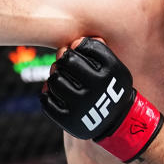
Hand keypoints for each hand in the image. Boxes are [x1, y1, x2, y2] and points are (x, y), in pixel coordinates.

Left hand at [39, 37, 163, 162]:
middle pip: (66, 61)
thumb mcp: (114, 67)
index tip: (77, 51)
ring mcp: (81, 106)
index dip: (77, 46)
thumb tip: (75, 42)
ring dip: (55, 76)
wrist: (116, 121)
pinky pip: (46, 100)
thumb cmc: (111, 87)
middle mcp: (96, 89)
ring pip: (54, 79)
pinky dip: (48, 93)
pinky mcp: (68, 120)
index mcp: (110, 73)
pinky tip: (56, 92)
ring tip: (62, 79)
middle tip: (65, 64)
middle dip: (64, 60)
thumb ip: (99, 49)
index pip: (82, 46)